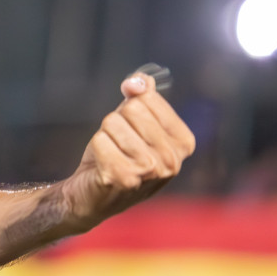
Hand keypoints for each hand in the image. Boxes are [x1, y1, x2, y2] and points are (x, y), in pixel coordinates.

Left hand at [61, 72, 196, 229]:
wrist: (93, 194)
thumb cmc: (117, 155)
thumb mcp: (133, 123)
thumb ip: (140, 96)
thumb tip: (138, 81)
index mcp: (183, 142)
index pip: (148, 98)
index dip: (130, 109)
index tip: (132, 131)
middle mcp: (173, 159)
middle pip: (132, 109)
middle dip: (117, 123)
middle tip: (119, 146)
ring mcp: (150, 170)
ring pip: (113, 123)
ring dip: (105, 136)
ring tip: (111, 156)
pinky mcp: (124, 177)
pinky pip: (100, 140)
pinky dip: (96, 149)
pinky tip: (103, 167)